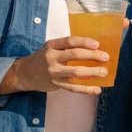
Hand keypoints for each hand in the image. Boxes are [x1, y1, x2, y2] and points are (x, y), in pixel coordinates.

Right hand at [0, 32, 116, 95]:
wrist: (26, 73)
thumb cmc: (44, 58)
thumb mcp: (51, 48)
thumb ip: (67, 48)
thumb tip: (94, 49)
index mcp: (51, 45)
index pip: (69, 41)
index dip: (84, 42)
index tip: (97, 44)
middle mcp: (51, 58)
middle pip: (74, 55)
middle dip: (92, 56)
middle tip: (105, 57)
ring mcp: (54, 72)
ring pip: (75, 72)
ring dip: (92, 72)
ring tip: (104, 72)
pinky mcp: (56, 84)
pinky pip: (73, 88)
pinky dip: (86, 89)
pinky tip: (97, 89)